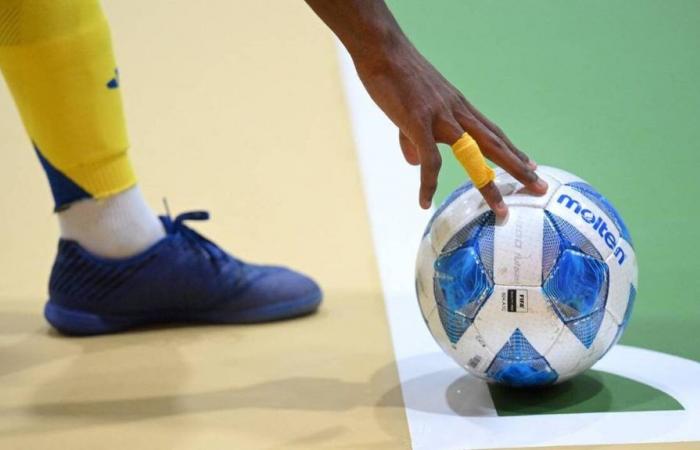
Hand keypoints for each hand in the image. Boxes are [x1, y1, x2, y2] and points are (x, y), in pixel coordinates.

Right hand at [352, 40, 546, 215]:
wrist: (383, 51)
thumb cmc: (395, 76)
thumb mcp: (411, 109)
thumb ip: (414, 138)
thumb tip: (415, 162)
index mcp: (458, 107)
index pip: (493, 132)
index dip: (513, 150)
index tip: (530, 166)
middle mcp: (457, 112)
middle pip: (495, 144)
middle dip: (518, 168)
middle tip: (539, 187)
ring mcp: (440, 117)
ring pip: (473, 154)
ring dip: (488, 182)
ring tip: (500, 207)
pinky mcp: (418, 122)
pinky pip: (429, 159)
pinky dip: (428, 183)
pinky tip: (424, 201)